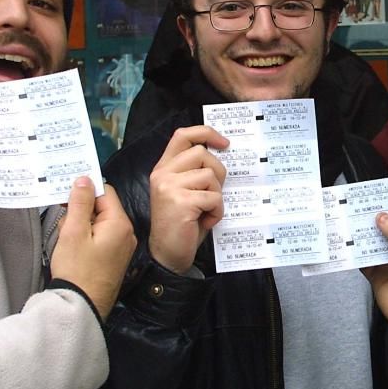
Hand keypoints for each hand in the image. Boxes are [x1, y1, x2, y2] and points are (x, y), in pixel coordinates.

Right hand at [50, 178, 136, 319]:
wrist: (81, 307)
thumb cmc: (76, 269)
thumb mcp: (74, 232)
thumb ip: (79, 203)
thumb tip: (85, 179)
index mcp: (119, 223)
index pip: (105, 192)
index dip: (84, 190)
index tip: (65, 194)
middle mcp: (126, 233)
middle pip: (102, 208)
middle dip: (80, 211)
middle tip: (64, 224)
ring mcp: (122, 247)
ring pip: (98, 223)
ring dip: (80, 226)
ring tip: (66, 240)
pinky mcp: (114, 259)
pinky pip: (100, 238)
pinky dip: (85, 238)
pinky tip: (72, 249)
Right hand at [148, 125, 228, 273]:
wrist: (167, 255)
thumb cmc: (182, 225)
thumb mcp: (184, 191)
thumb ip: (195, 172)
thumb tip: (221, 153)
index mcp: (164, 168)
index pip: (183, 135)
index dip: (206, 133)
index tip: (224, 143)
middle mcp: (163, 174)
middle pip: (202, 153)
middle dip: (218, 173)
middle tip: (213, 193)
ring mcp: (170, 187)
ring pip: (210, 176)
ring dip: (216, 196)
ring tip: (205, 211)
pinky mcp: (181, 201)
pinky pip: (214, 198)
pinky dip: (217, 212)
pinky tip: (205, 221)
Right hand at [363, 208, 387, 357]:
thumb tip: (381, 217)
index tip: (384, 211)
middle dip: (376, 221)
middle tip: (360, 213)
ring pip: (375, 242)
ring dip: (364, 236)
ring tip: (351, 226)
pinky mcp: (377, 274)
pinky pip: (364, 260)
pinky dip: (356, 254)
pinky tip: (348, 247)